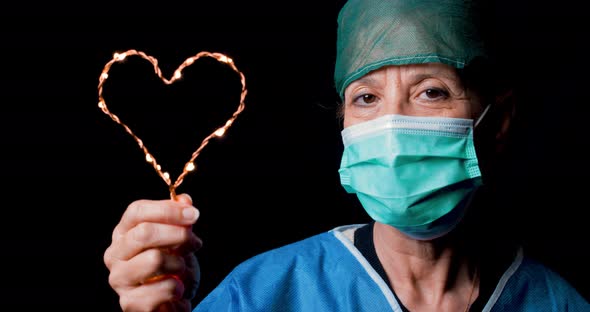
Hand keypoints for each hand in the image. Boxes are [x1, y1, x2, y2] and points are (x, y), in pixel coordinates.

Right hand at [104, 194, 201, 311]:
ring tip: (182, 270)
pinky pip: (165, 288)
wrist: (171, 303)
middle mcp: (115, 254)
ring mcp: (119, 279)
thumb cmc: (172, 269)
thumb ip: (181, 219)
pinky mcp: (130, 303)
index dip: (167, 210)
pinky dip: (180, 288)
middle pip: (144, 233)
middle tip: (195, 242)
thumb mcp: (180, 240)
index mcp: (124, 233)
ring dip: (179, 264)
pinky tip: (178, 291)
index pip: (137, 211)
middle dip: (178, 235)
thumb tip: (185, 200)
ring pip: (155, 259)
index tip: (193, 214)